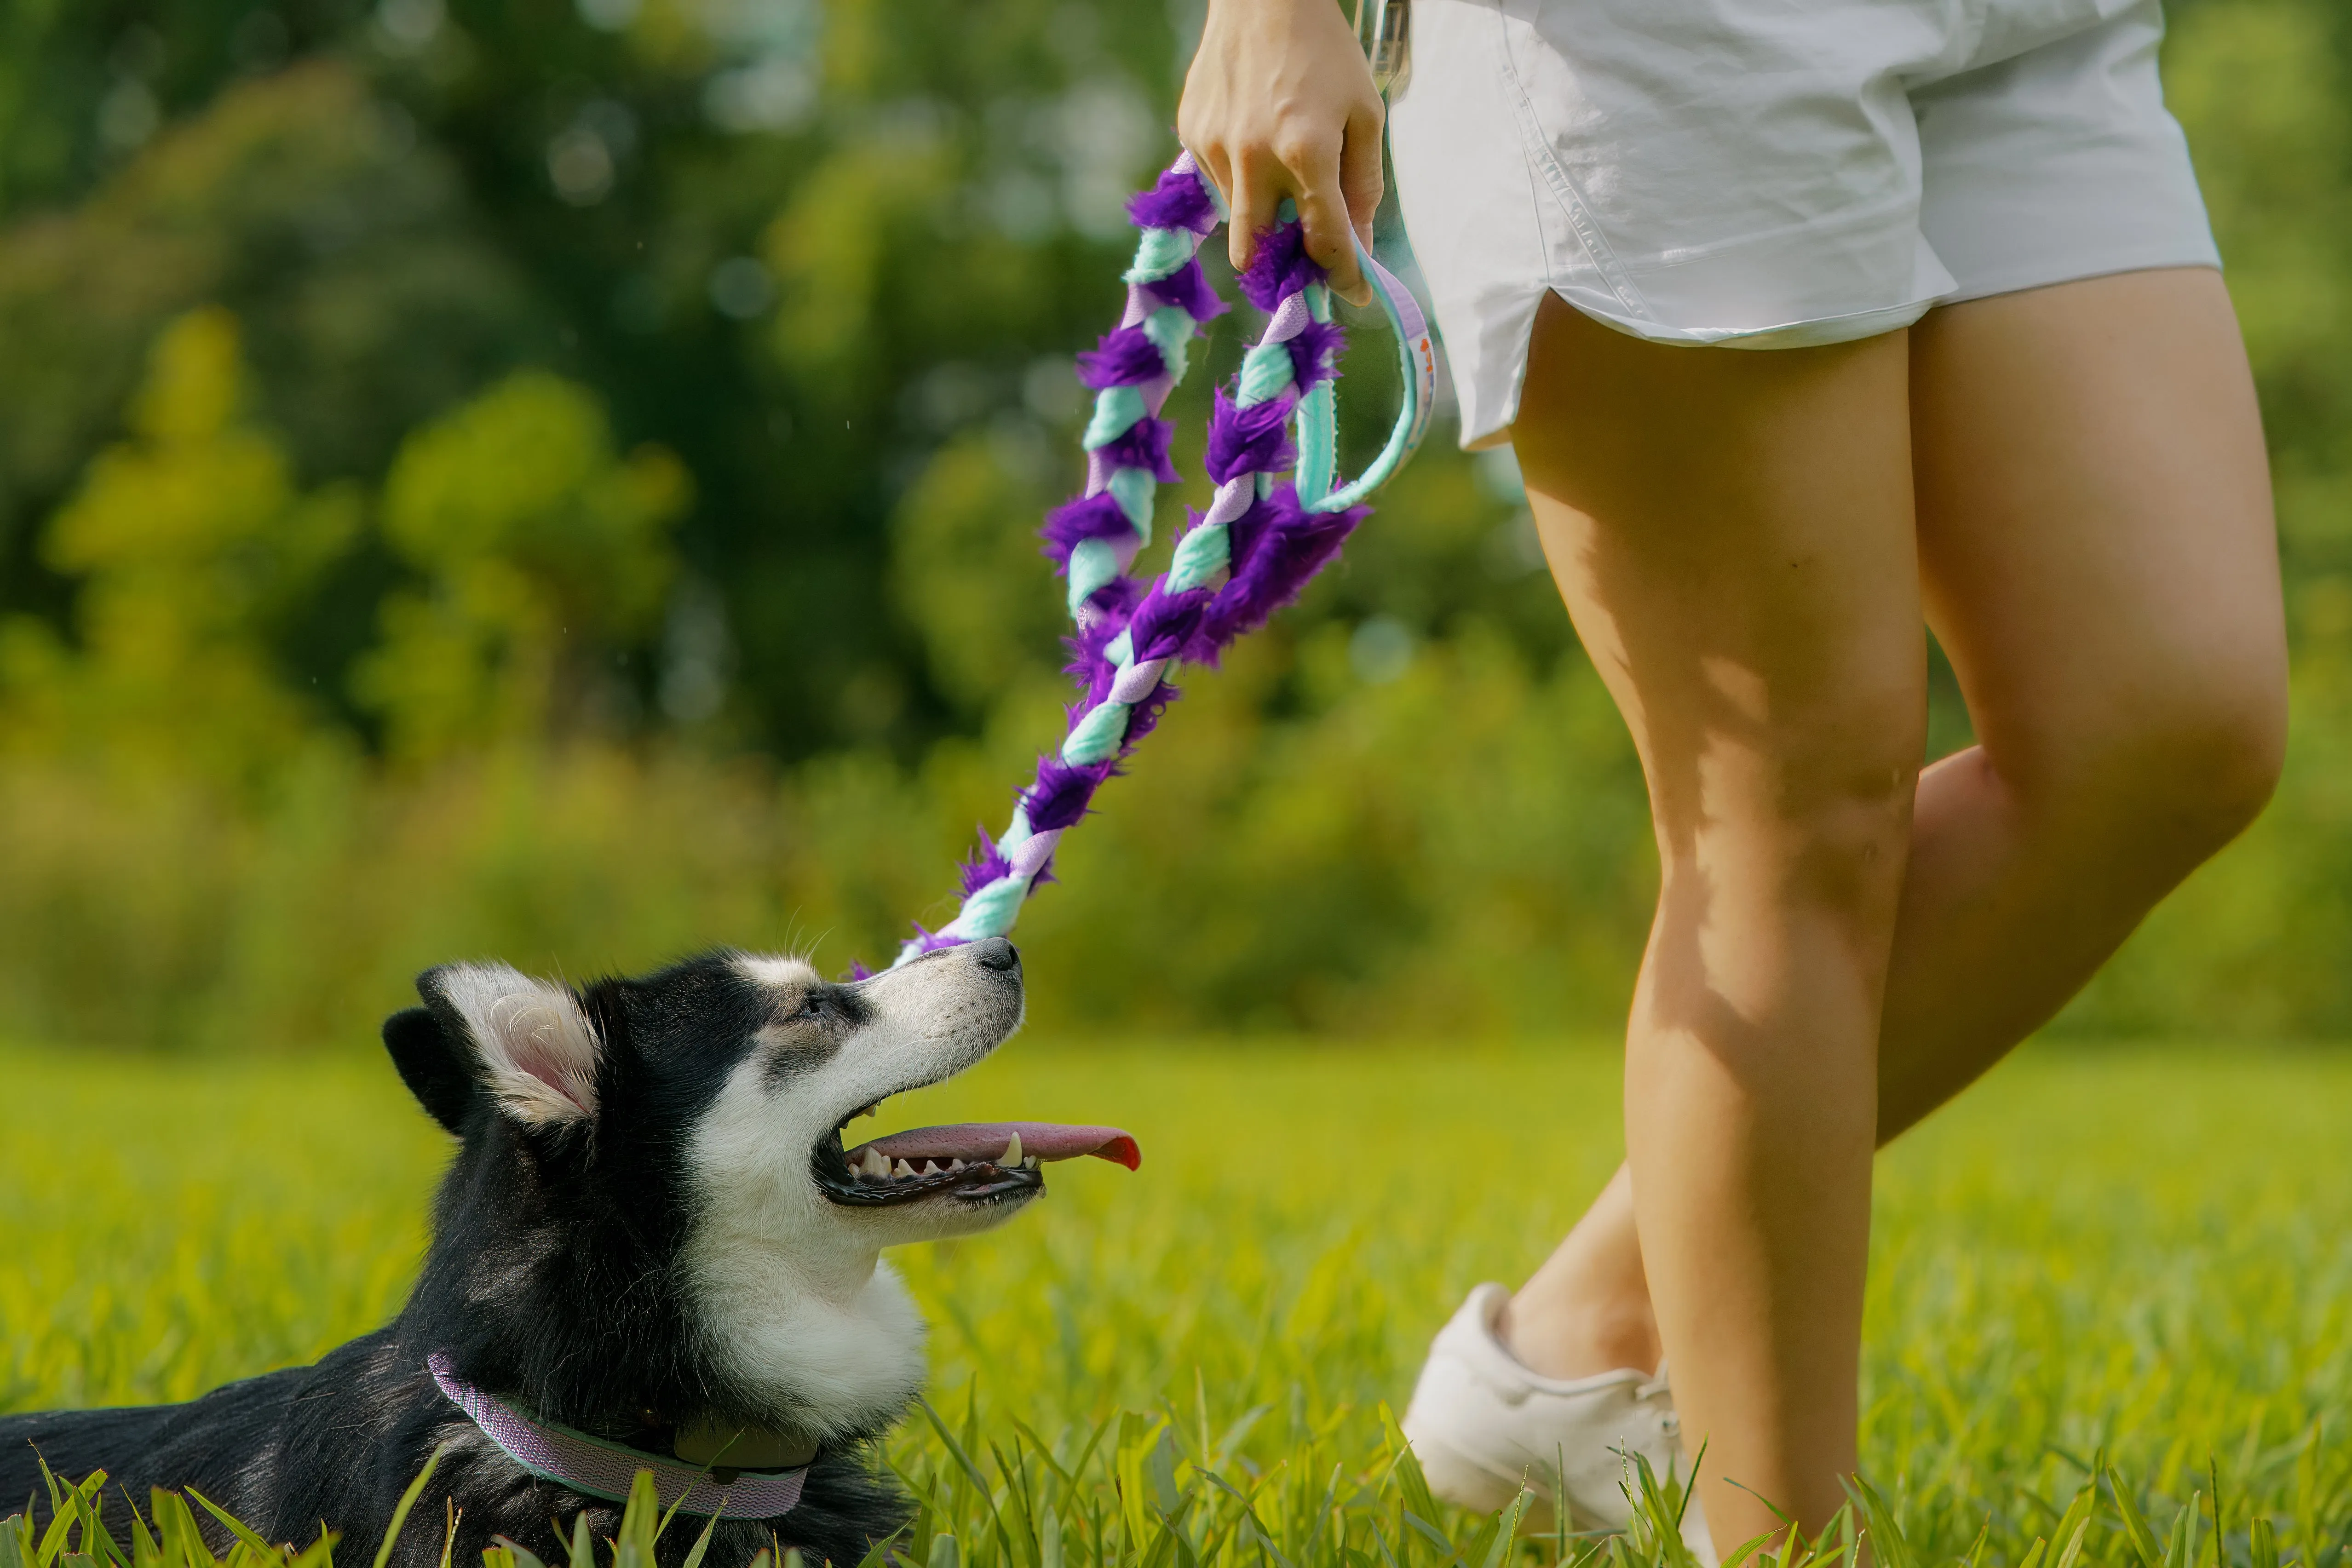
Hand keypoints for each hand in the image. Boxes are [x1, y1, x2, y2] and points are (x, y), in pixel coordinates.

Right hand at [1178, 0, 1384, 306]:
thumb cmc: (1326, 53)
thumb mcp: (1365, 114)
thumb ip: (1362, 186)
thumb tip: (1358, 248)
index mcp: (1307, 152)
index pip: (1324, 241)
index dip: (1343, 276)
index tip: (1354, 293)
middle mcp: (1255, 158)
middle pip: (1254, 253)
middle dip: (1278, 266)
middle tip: (1302, 258)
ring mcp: (1216, 146)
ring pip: (1236, 215)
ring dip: (1261, 210)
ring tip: (1280, 164)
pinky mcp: (1192, 133)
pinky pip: (1217, 179)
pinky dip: (1240, 175)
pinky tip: (1255, 135)